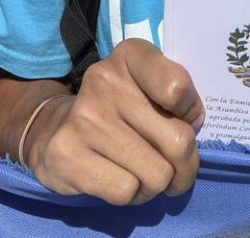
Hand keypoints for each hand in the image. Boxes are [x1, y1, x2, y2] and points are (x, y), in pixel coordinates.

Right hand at [27, 39, 204, 204]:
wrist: (56, 127)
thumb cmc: (120, 105)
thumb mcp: (150, 82)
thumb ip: (179, 94)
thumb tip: (193, 125)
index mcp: (130, 54)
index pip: (177, 88)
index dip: (191, 111)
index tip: (184, 117)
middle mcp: (103, 80)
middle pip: (177, 141)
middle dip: (185, 163)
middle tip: (177, 165)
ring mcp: (83, 119)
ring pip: (157, 174)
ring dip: (158, 182)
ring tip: (145, 170)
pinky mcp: (67, 156)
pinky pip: (126, 192)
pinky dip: (132, 194)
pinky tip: (121, 179)